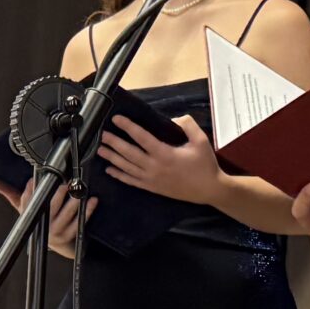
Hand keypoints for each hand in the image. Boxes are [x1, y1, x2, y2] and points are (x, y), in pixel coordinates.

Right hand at [0, 177, 96, 258]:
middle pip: (48, 206)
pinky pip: (79, 222)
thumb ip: (9, 193)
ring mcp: (56, 231)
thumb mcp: (23, 209)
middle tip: (64, 182)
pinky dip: (87, 211)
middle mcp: (42, 224)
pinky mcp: (69, 235)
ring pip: (66, 214)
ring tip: (79, 188)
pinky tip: (92, 201)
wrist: (57, 244)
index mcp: (30, 216)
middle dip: (57, 193)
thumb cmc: (40, 221)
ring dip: (74, 201)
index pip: (27, 201)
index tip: (35, 180)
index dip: (31, 190)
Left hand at [97, 114, 223, 202]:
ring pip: (126, 167)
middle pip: (128, 153)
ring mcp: (151, 179)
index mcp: (164, 154)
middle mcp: (154, 167)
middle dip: (114, 143)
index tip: (117, 119)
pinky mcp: (152, 187)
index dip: (127, 127)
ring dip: (112, 158)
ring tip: (100, 150)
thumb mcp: (201, 141)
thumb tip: (174, 119)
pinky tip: (110, 170)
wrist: (209, 190)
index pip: (141, 137)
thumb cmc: (205, 165)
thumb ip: (187, 125)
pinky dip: (119, 175)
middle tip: (102, 134)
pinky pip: (131, 181)